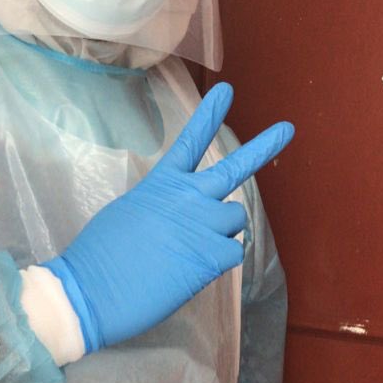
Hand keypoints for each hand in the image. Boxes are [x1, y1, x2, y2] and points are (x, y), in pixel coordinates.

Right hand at [43, 83, 293, 352]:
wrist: (93, 291)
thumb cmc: (100, 257)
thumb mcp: (128, 214)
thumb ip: (161, 207)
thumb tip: (179, 220)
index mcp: (161, 183)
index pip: (190, 140)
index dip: (209, 115)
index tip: (227, 91)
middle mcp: (188, 197)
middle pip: (234, 168)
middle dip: (264, 147)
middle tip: (288, 128)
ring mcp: (204, 224)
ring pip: (236, 220)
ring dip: (222, 233)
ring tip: (190, 249)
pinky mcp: (213, 255)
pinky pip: (233, 253)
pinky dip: (218, 263)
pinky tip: (191, 270)